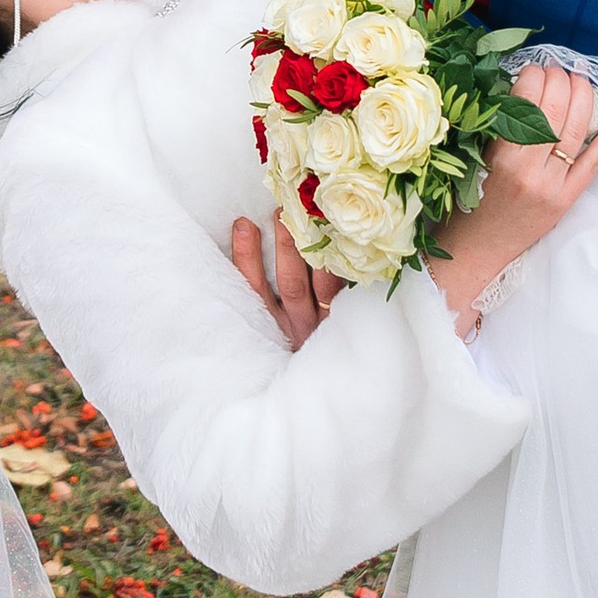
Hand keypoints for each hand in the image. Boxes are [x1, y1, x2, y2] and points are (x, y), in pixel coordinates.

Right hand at [231, 211, 340, 348]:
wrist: (330, 385)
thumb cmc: (294, 345)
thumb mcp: (271, 329)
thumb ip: (262, 292)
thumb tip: (251, 236)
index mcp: (272, 329)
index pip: (255, 290)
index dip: (247, 258)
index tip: (244, 224)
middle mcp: (300, 329)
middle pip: (291, 285)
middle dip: (286, 247)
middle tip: (283, 212)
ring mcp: (329, 326)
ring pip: (326, 288)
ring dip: (323, 255)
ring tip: (318, 222)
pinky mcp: (353, 322)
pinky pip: (353, 293)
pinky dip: (350, 268)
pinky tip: (352, 242)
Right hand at [428, 62, 597, 335]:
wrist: (475, 251)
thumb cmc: (465, 202)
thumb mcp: (470, 158)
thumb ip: (492, 125)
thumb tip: (521, 83)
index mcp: (500, 156)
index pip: (525, 100)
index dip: (534, 74)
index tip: (533, 67)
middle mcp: (530, 169)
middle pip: (555, 109)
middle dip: (560, 79)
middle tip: (557, 68)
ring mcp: (553, 185)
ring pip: (577, 128)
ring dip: (584, 95)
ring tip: (581, 77)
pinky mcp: (568, 198)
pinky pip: (595, 161)